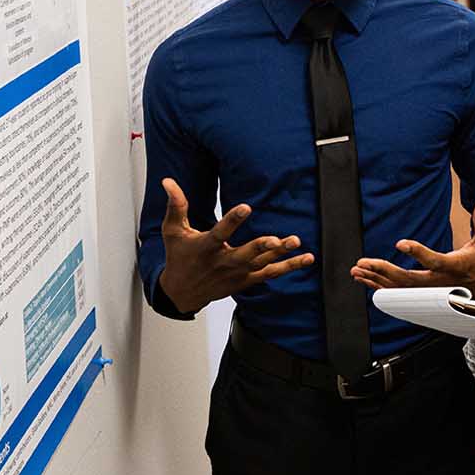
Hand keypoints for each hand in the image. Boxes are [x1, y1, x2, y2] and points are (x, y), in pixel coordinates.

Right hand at [156, 178, 313, 313]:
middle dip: (260, 247)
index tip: (246, 207)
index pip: (220, 233)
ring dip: (281, 255)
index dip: (233, 220)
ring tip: (295, 243)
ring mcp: (237, 273)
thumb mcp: (173, 231)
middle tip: (275, 239)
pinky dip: (289, 267)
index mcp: (206, 248)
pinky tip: (306, 258)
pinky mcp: (246, 280)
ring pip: (262, 264)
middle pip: (245, 254)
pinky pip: (271, 274)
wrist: (181, 293)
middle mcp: (223, 262)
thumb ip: (176, 206)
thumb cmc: (178, 258)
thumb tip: (168, 181)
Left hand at [350, 192, 474, 303]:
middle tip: (363, 263)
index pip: (434, 261)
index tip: (401, 242)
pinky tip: (366, 279)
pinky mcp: (426, 294)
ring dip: (376, 280)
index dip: (418, 253)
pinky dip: (381, 287)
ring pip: (400, 290)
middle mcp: (440, 282)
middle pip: (408, 281)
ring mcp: (432, 291)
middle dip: (384, 271)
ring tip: (357, 270)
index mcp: (455, 266)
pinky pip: (400, 294)